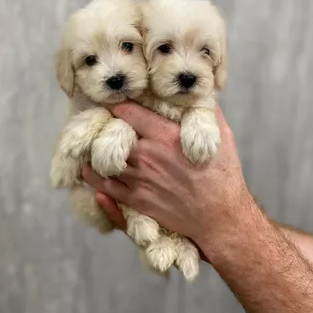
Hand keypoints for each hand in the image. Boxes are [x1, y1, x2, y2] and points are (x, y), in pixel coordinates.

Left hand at [82, 101, 251, 250]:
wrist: (220, 217)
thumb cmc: (223, 176)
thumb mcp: (222, 137)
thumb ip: (206, 113)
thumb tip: (200, 95)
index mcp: (165, 136)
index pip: (129, 112)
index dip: (118, 104)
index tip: (112, 101)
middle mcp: (147, 156)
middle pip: (111, 135)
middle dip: (104, 126)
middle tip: (99, 122)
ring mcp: (139, 179)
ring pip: (103, 160)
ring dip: (94, 150)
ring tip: (89, 143)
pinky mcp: (136, 199)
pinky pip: (106, 186)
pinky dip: (93, 177)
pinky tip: (89, 169)